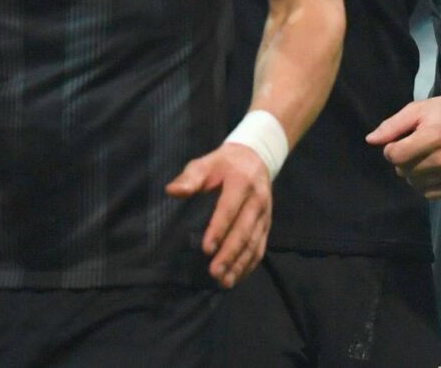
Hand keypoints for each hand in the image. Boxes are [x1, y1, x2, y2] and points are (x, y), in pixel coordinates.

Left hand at [165, 142, 271, 288]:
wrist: (254, 158)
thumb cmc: (223, 164)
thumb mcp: (206, 163)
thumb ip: (190, 177)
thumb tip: (173, 191)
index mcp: (241, 182)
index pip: (230, 208)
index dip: (219, 229)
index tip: (206, 249)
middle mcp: (257, 199)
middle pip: (244, 230)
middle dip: (230, 253)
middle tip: (214, 273)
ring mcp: (265, 214)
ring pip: (254, 242)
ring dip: (240, 263)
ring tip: (225, 281)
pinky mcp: (266, 224)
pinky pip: (261, 247)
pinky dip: (250, 264)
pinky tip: (237, 277)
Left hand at [366, 95, 440, 198]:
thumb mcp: (418, 109)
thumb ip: (393, 125)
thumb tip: (370, 140)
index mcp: (434, 137)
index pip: (396, 156)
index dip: (392, 148)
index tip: (402, 140)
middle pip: (404, 171)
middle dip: (403, 160)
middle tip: (416, 146)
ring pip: (415, 184)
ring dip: (414, 172)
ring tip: (425, 157)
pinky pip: (430, 194)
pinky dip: (426, 183)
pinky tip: (433, 169)